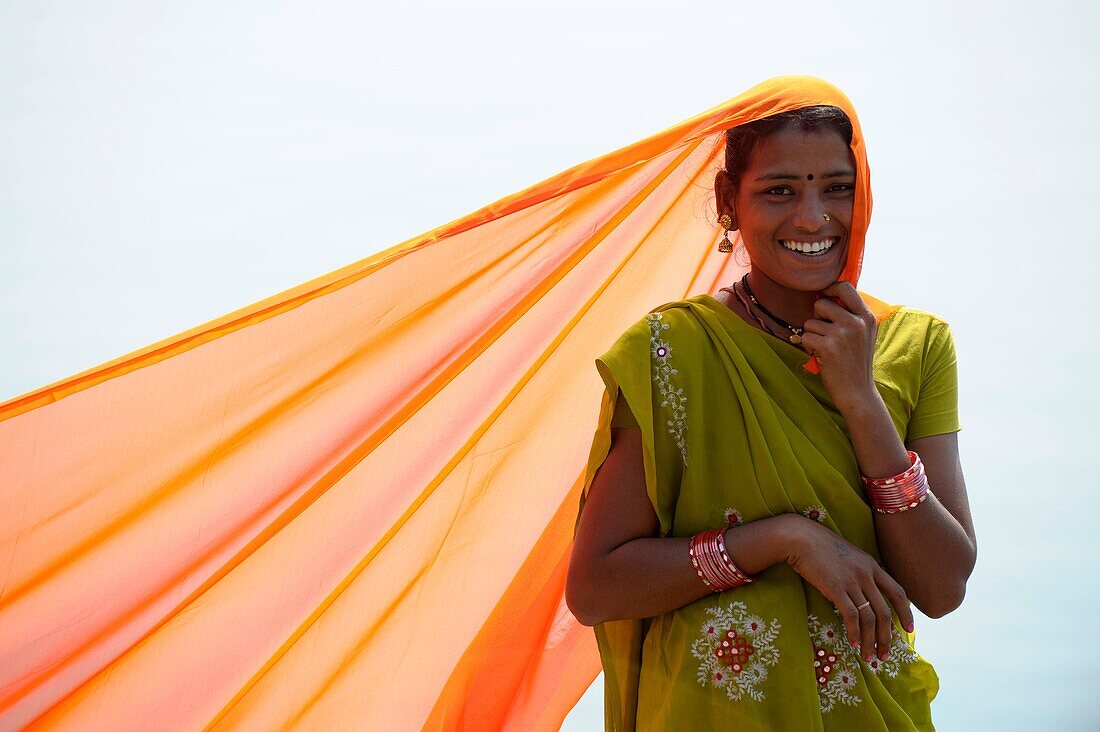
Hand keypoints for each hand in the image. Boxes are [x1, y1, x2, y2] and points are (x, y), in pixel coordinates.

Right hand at [783, 515, 914, 661]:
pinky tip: (854, 644)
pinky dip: (855, 633)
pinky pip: (851, 616)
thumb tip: (862, 593)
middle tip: (885, 655)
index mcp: (872, 565)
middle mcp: (866, 574)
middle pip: (885, 612)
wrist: (800, 537)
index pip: (898, 592)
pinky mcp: (836, 588)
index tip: (909, 630)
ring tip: (869, 656)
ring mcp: (852, 581)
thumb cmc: (819, 546)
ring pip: (870, 618)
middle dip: (887, 637)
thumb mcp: (848, 555)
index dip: (905, 613)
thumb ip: (859, 571)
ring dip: (871, 641)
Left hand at [800, 281, 878, 413]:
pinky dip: (808, 347)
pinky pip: (805, 336)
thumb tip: (828, 294)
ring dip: (812, 335)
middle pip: (821, 303)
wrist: (858, 392)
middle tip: (825, 333)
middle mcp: (856, 322)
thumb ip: (852, 315)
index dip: (830, 288)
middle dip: (817, 317)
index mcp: (866, 317)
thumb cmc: (856, 363)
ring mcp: (842, 334)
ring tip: (826, 349)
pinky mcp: (828, 346)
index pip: (846, 287)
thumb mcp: (864, 335)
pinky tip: (821, 356)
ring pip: (810, 322)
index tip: (824, 295)